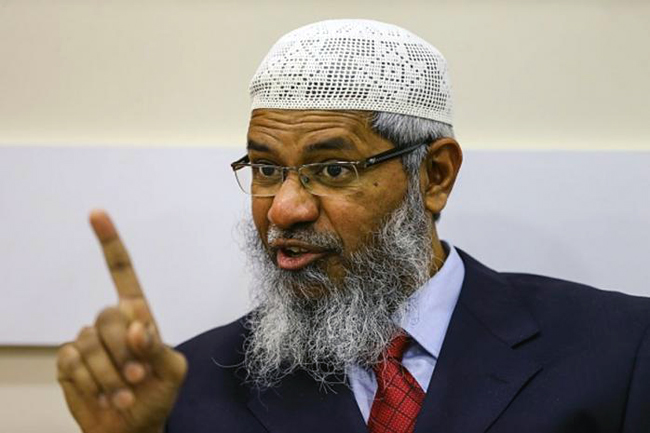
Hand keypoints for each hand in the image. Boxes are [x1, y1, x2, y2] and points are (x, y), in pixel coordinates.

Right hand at [57, 210, 186, 432]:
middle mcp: (110, 322)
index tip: (96, 213)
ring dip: (111, 375)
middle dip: (124, 351)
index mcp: (138, 315)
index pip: (122, 274)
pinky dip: (91, 384)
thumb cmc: (155, 395)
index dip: (109, 243)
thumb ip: (158, 346)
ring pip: (90, 343)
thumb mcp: (171, 371)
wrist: (132, 428)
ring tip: (125, 394)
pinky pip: (72, 362)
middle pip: (108, 315)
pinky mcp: (68, 362)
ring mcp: (87, 341)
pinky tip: (105, 396)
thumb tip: (136, 326)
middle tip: (137, 377)